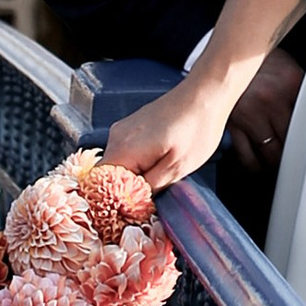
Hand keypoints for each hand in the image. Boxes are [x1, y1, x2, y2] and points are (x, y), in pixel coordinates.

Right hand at [106, 67, 237, 191]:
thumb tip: (132, 203)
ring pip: (118, 164)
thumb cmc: (196, 130)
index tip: (130, 210)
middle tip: (148, 199)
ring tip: (157, 180)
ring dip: (134, 175)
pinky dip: (138, 163)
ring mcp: (123, 129)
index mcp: (123, 150)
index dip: (112, 200)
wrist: (205, 94)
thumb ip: (150, 187)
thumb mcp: (177, 167)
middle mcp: (116, 137)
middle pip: (108, 174)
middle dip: (124, 189)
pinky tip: (158, 163)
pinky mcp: (133, 126)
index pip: (100, 184)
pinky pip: (127, 152)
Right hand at [225, 46, 304, 169]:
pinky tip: (257, 164)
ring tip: (278, 163)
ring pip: (271, 153)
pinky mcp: (232, 124)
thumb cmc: (257, 62)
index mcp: (290, 83)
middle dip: (294, 151)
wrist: (226, 53)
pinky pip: (246, 156)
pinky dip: (253, 164)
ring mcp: (251, 114)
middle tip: (296, 156)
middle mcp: (272, 100)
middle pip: (292, 138)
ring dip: (276, 161)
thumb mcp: (285, 67)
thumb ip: (299, 90)